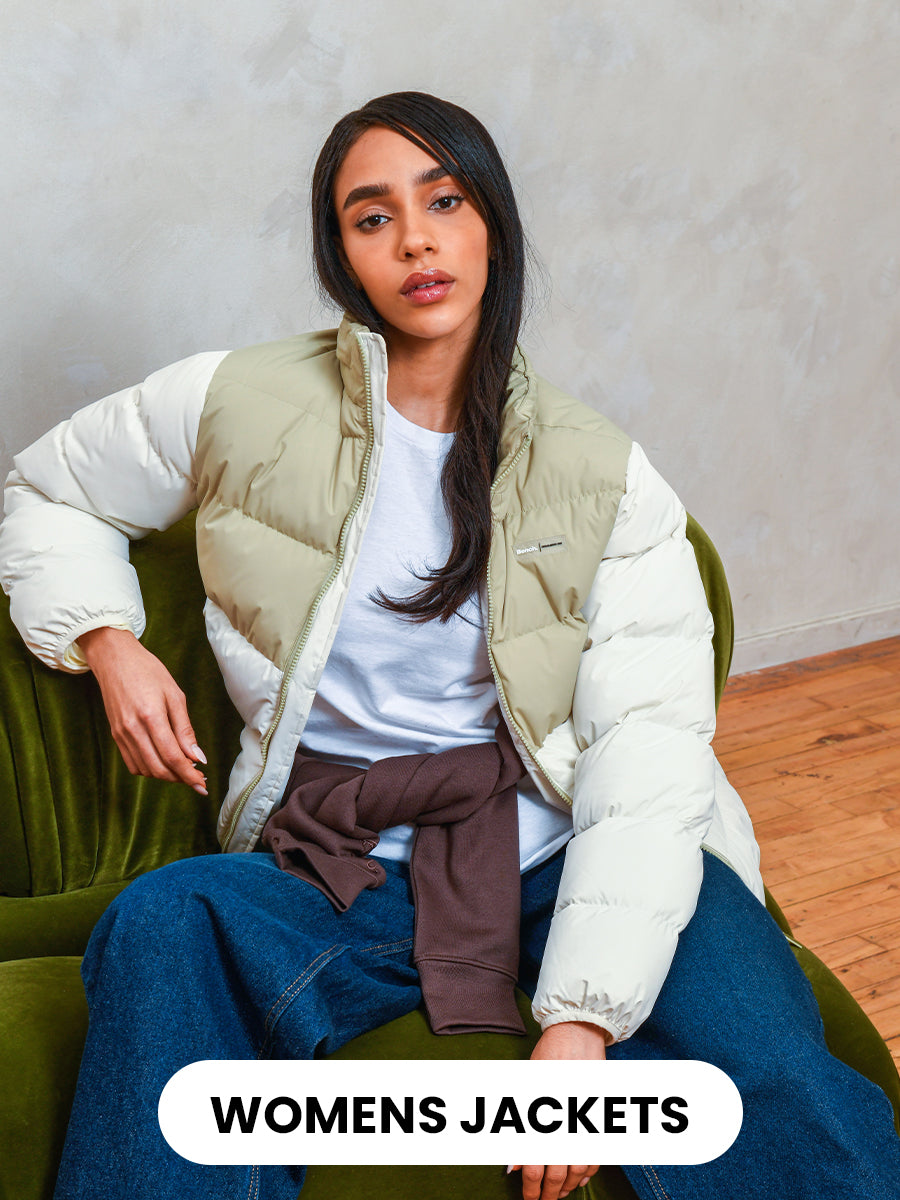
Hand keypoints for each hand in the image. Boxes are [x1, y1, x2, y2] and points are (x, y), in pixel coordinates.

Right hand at [78, 627, 207, 794]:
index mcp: (151, 717)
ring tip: (182, 770)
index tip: (202, 785)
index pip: (172, 757)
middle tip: (196, 779)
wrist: (115, 659)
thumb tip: (197, 756)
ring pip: (145, 769)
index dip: (189, 775)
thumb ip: (185, 729)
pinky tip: (162, 762)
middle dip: (179, 779)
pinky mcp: (115, 735)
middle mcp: (133, 729)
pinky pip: (132, 763)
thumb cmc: (149, 671)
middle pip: (158, 768)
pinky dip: (149, 769)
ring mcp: (121, 734)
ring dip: (165, 775)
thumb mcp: (175, 695)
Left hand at [508, 1021, 608, 1199]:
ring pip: (579, 1170)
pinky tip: (580, 1180)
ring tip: (558, 1195)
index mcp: (545, 1116)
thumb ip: (518, 1127)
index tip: (527, 1199)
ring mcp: (586, 1121)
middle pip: (558, 1174)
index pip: (535, 1166)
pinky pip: (597, 1156)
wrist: (578, 1033)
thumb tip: (511, 1166)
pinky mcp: (601, 1118)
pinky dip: (588, 1173)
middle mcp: (567, 1123)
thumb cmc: (547, 1057)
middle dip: (548, 1193)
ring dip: (568, 1186)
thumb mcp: (526, 1088)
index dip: (530, 1188)